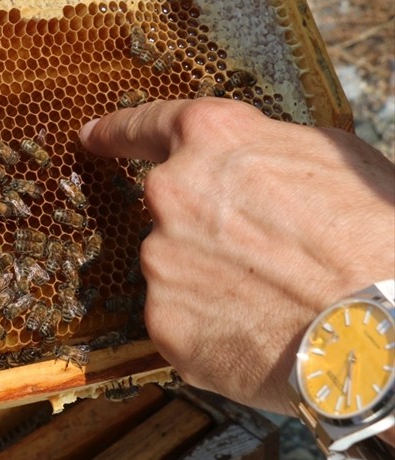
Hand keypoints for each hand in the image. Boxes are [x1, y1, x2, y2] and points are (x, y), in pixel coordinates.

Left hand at [79, 98, 394, 413]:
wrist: (384, 330)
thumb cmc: (375, 236)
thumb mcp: (333, 157)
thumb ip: (265, 151)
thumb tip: (245, 164)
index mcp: (212, 141)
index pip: (148, 124)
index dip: (118, 130)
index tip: (92, 136)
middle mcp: (171, 194)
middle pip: (172, 208)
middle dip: (208, 230)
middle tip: (269, 259)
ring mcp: (161, 261)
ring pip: (177, 267)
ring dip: (216, 282)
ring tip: (280, 302)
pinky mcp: (163, 321)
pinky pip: (181, 320)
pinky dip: (215, 329)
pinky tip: (261, 335)